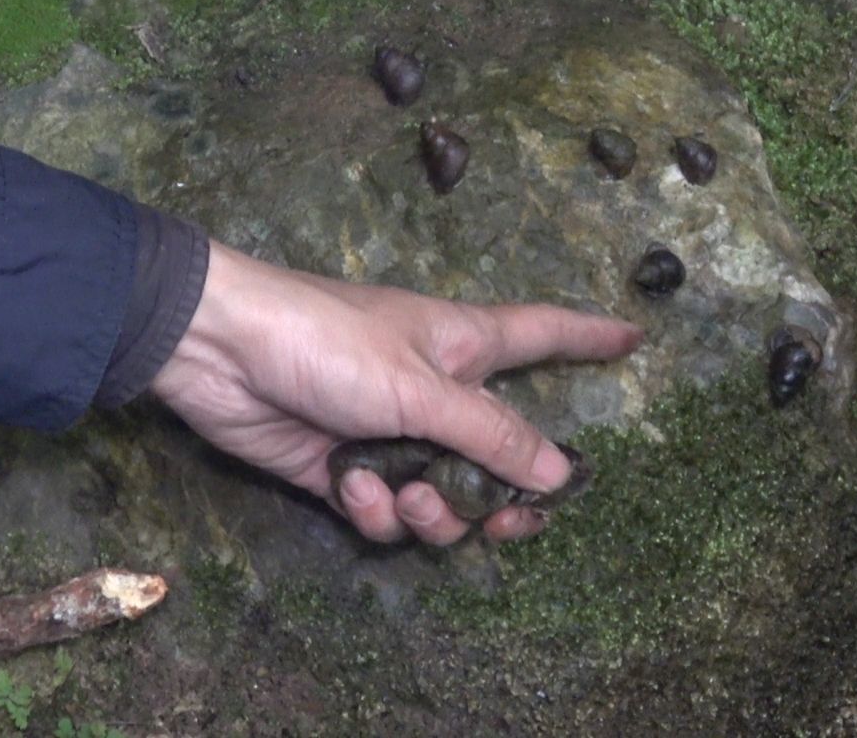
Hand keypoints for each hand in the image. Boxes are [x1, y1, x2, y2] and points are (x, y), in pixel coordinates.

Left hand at [149, 241, 641, 545]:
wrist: (220, 352)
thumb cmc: (328, 342)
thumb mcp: (420, 388)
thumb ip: (490, 436)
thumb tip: (561, 473)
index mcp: (462, 346)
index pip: (542, 335)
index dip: (588, 335)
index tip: (635, 335)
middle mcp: (431, 390)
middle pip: (496, 454)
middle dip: (503, 498)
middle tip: (506, 522)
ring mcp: (386, 431)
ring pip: (440, 496)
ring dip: (430, 510)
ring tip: (405, 496)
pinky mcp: (339, 467)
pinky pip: (381, 510)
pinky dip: (371, 507)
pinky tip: (348, 484)